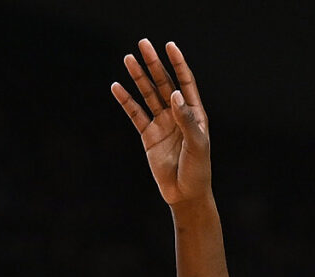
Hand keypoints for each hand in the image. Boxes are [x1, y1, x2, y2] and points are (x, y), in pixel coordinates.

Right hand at [113, 39, 212, 207]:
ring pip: (148, 95)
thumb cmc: (198, 170)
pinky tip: (116, 87)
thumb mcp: (197, 145)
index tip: (170, 46)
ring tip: (128, 59)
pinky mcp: (148, 136)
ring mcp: (162, 124)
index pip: (185, 82)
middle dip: (154, 64)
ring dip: (138, 78)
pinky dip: (126, 101)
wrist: (184, 195)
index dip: (178, 63)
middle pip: (164, 83)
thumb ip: (186, 119)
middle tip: (143, 44)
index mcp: (194, 113)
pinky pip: (135, 115)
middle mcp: (177, 114)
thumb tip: (175, 94)